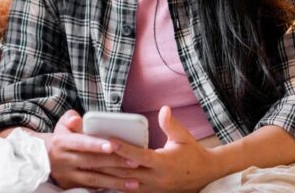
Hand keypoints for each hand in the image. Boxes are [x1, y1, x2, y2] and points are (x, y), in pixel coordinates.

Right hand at [40, 110, 139, 189]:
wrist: (43, 157)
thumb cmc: (61, 137)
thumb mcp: (62, 124)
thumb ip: (70, 118)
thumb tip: (77, 120)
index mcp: (63, 143)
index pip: (81, 143)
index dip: (96, 144)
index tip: (113, 145)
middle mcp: (64, 161)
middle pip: (92, 163)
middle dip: (114, 163)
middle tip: (135, 162)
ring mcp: (67, 176)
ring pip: (94, 180)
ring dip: (115, 182)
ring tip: (134, 182)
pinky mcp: (70, 186)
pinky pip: (91, 189)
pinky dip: (107, 188)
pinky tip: (122, 189)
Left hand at [102, 106, 222, 192]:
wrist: (205, 176)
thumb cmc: (192, 154)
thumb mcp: (184, 138)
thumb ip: (171, 125)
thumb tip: (164, 109)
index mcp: (163, 163)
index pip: (139, 155)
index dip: (123, 148)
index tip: (108, 140)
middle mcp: (155, 178)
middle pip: (126, 172)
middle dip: (107, 163)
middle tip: (89, 154)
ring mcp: (152, 188)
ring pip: (124, 184)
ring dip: (107, 176)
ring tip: (90, 167)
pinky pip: (129, 191)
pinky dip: (115, 186)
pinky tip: (101, 181)